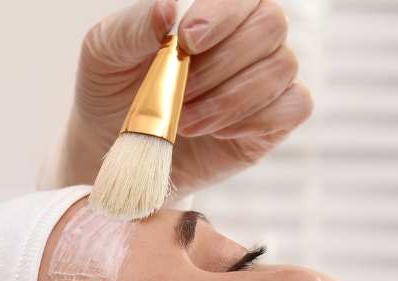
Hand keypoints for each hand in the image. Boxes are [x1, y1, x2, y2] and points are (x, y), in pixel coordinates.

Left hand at [41, 0, 312, 197]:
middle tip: (177, 94)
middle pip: (270, 26)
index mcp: (211, 12)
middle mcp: (246, 38)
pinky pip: (293, 107)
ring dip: (228, 99)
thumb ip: (133, 27)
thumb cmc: (111, 91)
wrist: (112, 150)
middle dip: (220, 64)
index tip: (187, 40)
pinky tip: (215, 132)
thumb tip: (168, 7)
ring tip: (182, 121)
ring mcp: (264, 79)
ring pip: (280, 68)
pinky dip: (253, 120)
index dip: (223, 14)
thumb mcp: (104, 54)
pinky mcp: (272, 121)